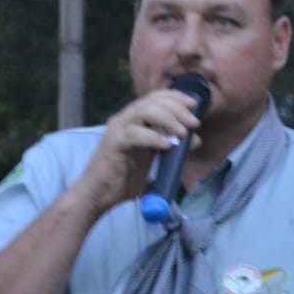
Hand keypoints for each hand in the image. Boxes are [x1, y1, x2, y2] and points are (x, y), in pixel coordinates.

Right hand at [70, 88, 204, 215]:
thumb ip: (172, 147)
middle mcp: (124, 119)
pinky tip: (167, 145)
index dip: (176, 96)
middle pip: (153, 100)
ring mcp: (117, 129)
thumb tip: (195, 140)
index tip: (195, 104)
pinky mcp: (113, 143)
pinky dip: (154, 137)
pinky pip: (135, 133)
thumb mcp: (153, 159)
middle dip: (177, 108)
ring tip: (182, 133)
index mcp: (133, 120)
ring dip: (168, 119)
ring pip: (144, 111)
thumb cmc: (123, 179)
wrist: (97, 196)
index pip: (155, 97)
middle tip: (194, 123)